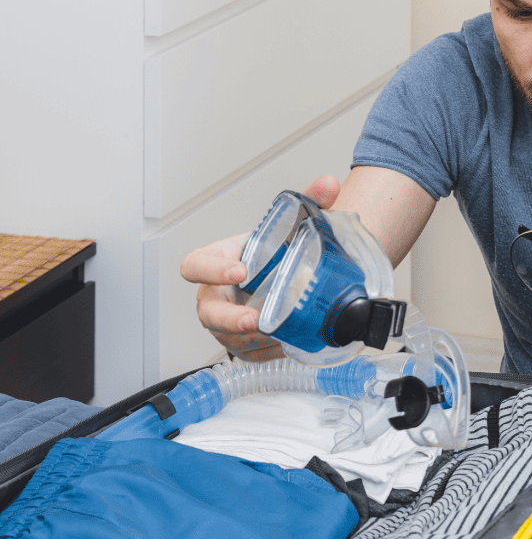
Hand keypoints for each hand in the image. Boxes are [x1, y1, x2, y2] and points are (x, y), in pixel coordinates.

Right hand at [178, 175, 341, 360]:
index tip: (239, 271)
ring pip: (227, 336)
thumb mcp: (290, 226)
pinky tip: (285, 346)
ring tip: (278, 334)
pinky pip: (247, 354)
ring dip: (253, 338)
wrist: (289, 273)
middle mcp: (215, 293)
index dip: (211, 270)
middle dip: (228, 318)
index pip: (196, 264)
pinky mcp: (241, 342)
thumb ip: (308, 202)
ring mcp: (225, 321)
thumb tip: (328, 184)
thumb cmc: (277, 250)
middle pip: (207, 311)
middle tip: (254, 319)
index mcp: (219, 260)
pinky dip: (266, 353)